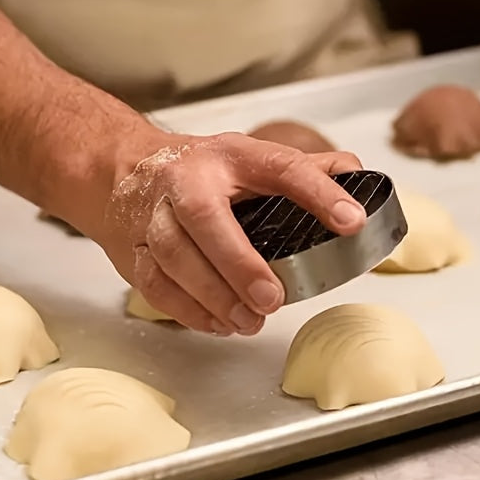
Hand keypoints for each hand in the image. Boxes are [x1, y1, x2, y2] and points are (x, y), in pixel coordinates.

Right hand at [102, 132, 364, 335]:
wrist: (123, 170)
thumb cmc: (198, 170)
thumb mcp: (250, 157)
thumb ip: (305, 168)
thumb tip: (356, 172)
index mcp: (230, 156)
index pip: (280, 168)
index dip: (317, 192)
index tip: (351, 220)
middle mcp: (187, 181)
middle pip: (205, 217)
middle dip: (238, 262)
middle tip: (272, 299)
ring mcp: (153, 215)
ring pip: (174, 255)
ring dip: (212, 295)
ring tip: (249, 320)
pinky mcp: (133, 250)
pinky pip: (154, 284)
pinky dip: (186, 310)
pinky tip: (217, 323)